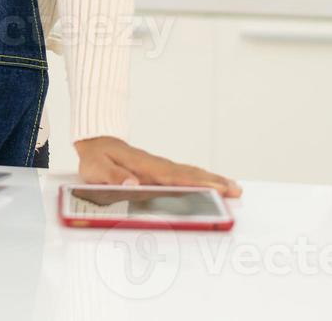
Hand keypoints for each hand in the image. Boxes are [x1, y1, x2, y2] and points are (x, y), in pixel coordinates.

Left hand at [74, 136, 240, 195]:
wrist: (95, 141)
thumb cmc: (95, 157)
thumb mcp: (96, 168)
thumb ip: (113, 176)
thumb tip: (133, 184)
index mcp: (144, 165)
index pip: (174, 176)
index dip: (195, 183)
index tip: (215, 188)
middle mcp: (156, 165)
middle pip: (189, 174)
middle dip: (213, 182)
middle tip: (236, 190)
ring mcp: (160, 167)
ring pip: (190, 173)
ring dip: (212, 180)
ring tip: (234, 188)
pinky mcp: (160, 171)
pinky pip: (184, 176)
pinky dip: (201, 179)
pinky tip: (213, 184)